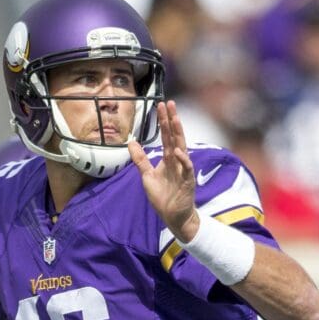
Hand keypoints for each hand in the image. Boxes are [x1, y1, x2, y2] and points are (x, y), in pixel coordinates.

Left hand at [129, 100, 199, 241]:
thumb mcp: (147, 175)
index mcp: (168, 158)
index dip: (163, 121)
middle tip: (169, 103)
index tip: (161, 106)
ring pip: (182, 148)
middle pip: (174, 136)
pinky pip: (186, 168)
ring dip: (179, 134)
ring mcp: (183, 170)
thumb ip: (140, 159)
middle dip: (172, 120)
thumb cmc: (163, 196)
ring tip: (175, 119)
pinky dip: (183, 160)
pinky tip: (177, 151)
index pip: (166, 136)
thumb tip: (131, 142)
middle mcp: (177, 161)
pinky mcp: (188, 181)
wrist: (173, 216)